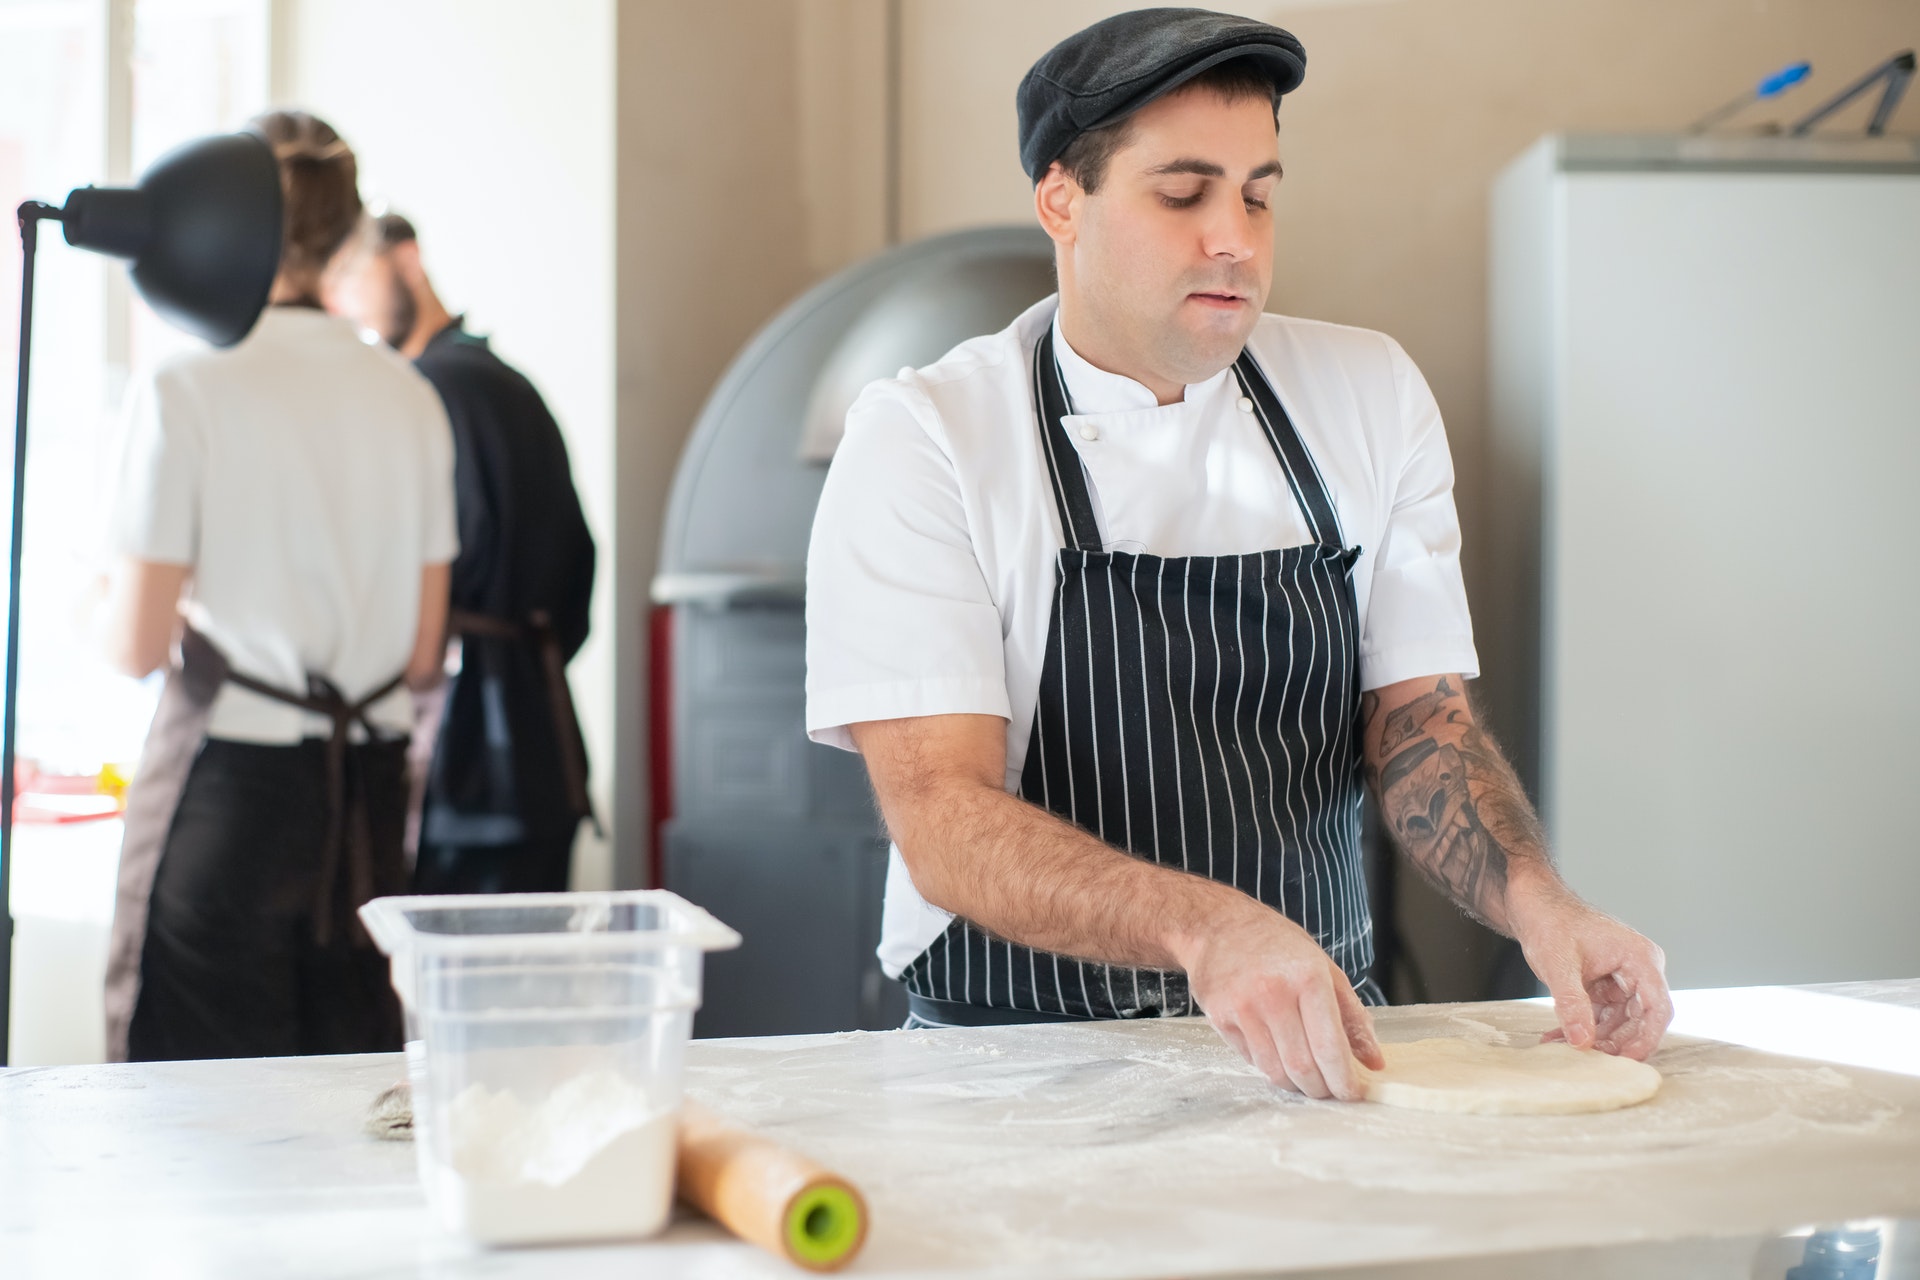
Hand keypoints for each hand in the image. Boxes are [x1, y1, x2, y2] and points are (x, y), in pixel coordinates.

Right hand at [1178, 894, 1385, 1100]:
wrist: (1218, 925)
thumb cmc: (1276, 944)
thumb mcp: (1324, 968)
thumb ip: (1352, 1016)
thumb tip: (1374, 1061)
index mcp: (1307, 978)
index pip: (1329, 1047)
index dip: (1344, 1080)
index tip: (1353, 1093)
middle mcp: (1273, 993)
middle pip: (1302, 1067)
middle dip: (1321, 1089)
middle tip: (1330, 1090)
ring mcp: (1242, 1007)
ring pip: (1275, 1071)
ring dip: (1295, 1084)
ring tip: (1306, 1076)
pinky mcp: (1219, 1018)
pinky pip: (1252, 1060)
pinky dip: (1270, 1066)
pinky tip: (1277, 1051)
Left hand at [1510, 877, 1672, 1059]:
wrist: (1532, 903)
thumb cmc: (1550, 920)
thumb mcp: (1558, 964)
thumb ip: (1572, 1004)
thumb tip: (1581, 1042)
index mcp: (1640, 958)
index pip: (1657, 1008)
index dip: (1646, 1039)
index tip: (1626, 1061)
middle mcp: (1639, 970)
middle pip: (1640, 1020)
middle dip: (1614, 1043)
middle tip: (1587, 1059)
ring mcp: (1623, 979)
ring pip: (1620, 1022)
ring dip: (1594, 1038)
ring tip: (1563, 1048)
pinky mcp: (1605, 986)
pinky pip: (1602, 1015)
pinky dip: (1583, 1027)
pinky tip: (1558, 1038)